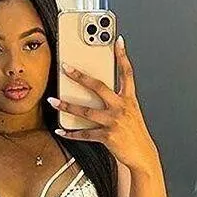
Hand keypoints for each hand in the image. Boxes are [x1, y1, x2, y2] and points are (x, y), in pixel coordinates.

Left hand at [48, 35, 158, 171]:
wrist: (142, 156)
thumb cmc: (135, 134)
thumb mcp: (131, 114)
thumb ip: (118, 101)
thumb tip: (99, 93)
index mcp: (129, 100)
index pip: (127, 73)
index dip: (123, 56)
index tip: (118, 41)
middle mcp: (122, 108)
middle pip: (99, 87)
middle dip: (80, 76)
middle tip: (66, 67)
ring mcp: (114, 122)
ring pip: (86, 111)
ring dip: (67, 105)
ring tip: (53, 101)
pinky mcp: (107, 137)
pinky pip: (85, 133)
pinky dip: (71, 132)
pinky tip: (60, 130)